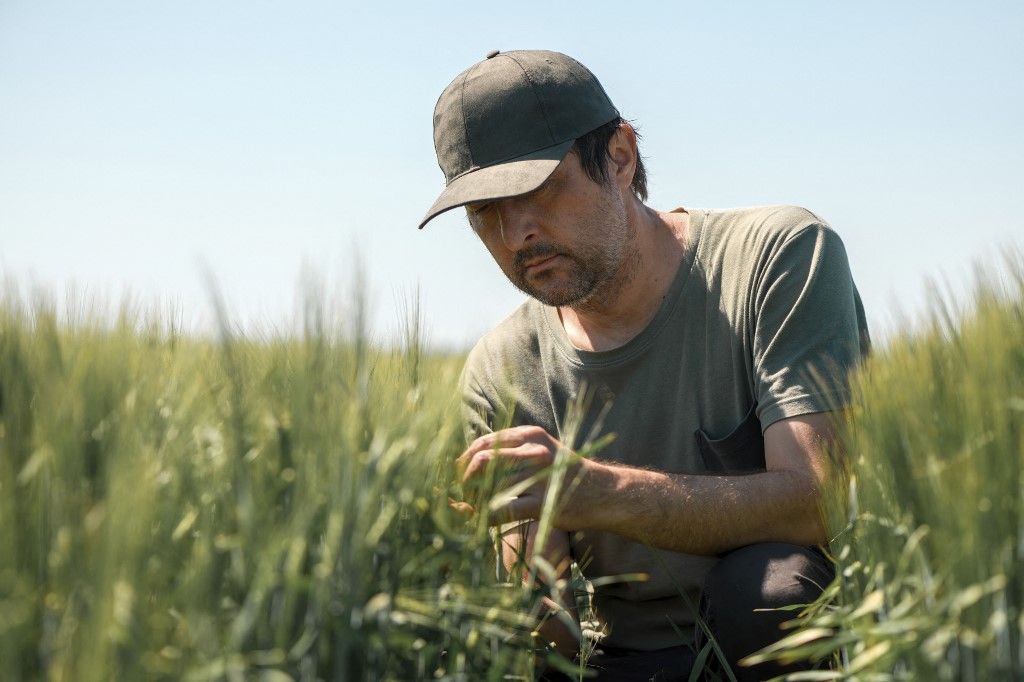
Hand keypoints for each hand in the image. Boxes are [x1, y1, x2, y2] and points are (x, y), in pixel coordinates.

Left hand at [455, 425, 597, 527]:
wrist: (603, 493)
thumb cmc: (566, 473)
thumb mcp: (541, 449)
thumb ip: (512, 451)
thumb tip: (472, 461)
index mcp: (529, 435)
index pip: (484, 442)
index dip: (465, 460)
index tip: (459, 475)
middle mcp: (533, 451)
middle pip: (483, 462)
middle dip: (465, 480)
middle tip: (463, 495)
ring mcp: (538, 477)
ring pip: (490, 487)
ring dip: (474, 501)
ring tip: (472, 509)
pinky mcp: (541, 503)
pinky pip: (502, 510)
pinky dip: (485, 517)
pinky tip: (480, 522)